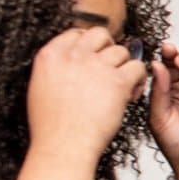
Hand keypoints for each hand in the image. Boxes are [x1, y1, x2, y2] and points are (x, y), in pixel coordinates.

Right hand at [25, 25, 146, 168]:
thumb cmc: (52, 126)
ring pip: (122, 51)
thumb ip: (55, 68)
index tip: (94, 60)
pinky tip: (131, 94)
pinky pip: (137, 67)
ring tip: (122, 88)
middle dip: (109, 49)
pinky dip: (139, 79)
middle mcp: (73, 55)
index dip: (89, 45)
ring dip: (125, 67)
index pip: (76, 34)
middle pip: (100, 35)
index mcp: (50, 54)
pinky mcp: (117, 81)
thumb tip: (69, 61)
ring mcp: (96, 66)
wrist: (63, 145)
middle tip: (111, 69)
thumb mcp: (39, 87)